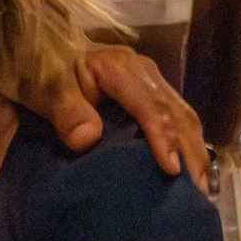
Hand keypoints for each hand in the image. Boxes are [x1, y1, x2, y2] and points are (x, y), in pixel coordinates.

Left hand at [40, 43, 201, 176]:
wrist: (40, 50)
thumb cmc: (42, 70)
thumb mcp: (44, 87)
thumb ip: (65, 111)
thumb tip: (88, 140)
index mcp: (120, 67)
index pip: (150, 105)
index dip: (163, 137)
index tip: (171, 170)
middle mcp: (144, 72)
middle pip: (176, 111)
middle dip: (190, 150)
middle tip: (199, 190)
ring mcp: (150, 81)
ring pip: (182, 115)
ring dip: (194, 149)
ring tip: (200, 185)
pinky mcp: (150, 92)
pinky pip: (176, 117)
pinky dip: (185, 143)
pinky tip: (188, 168)